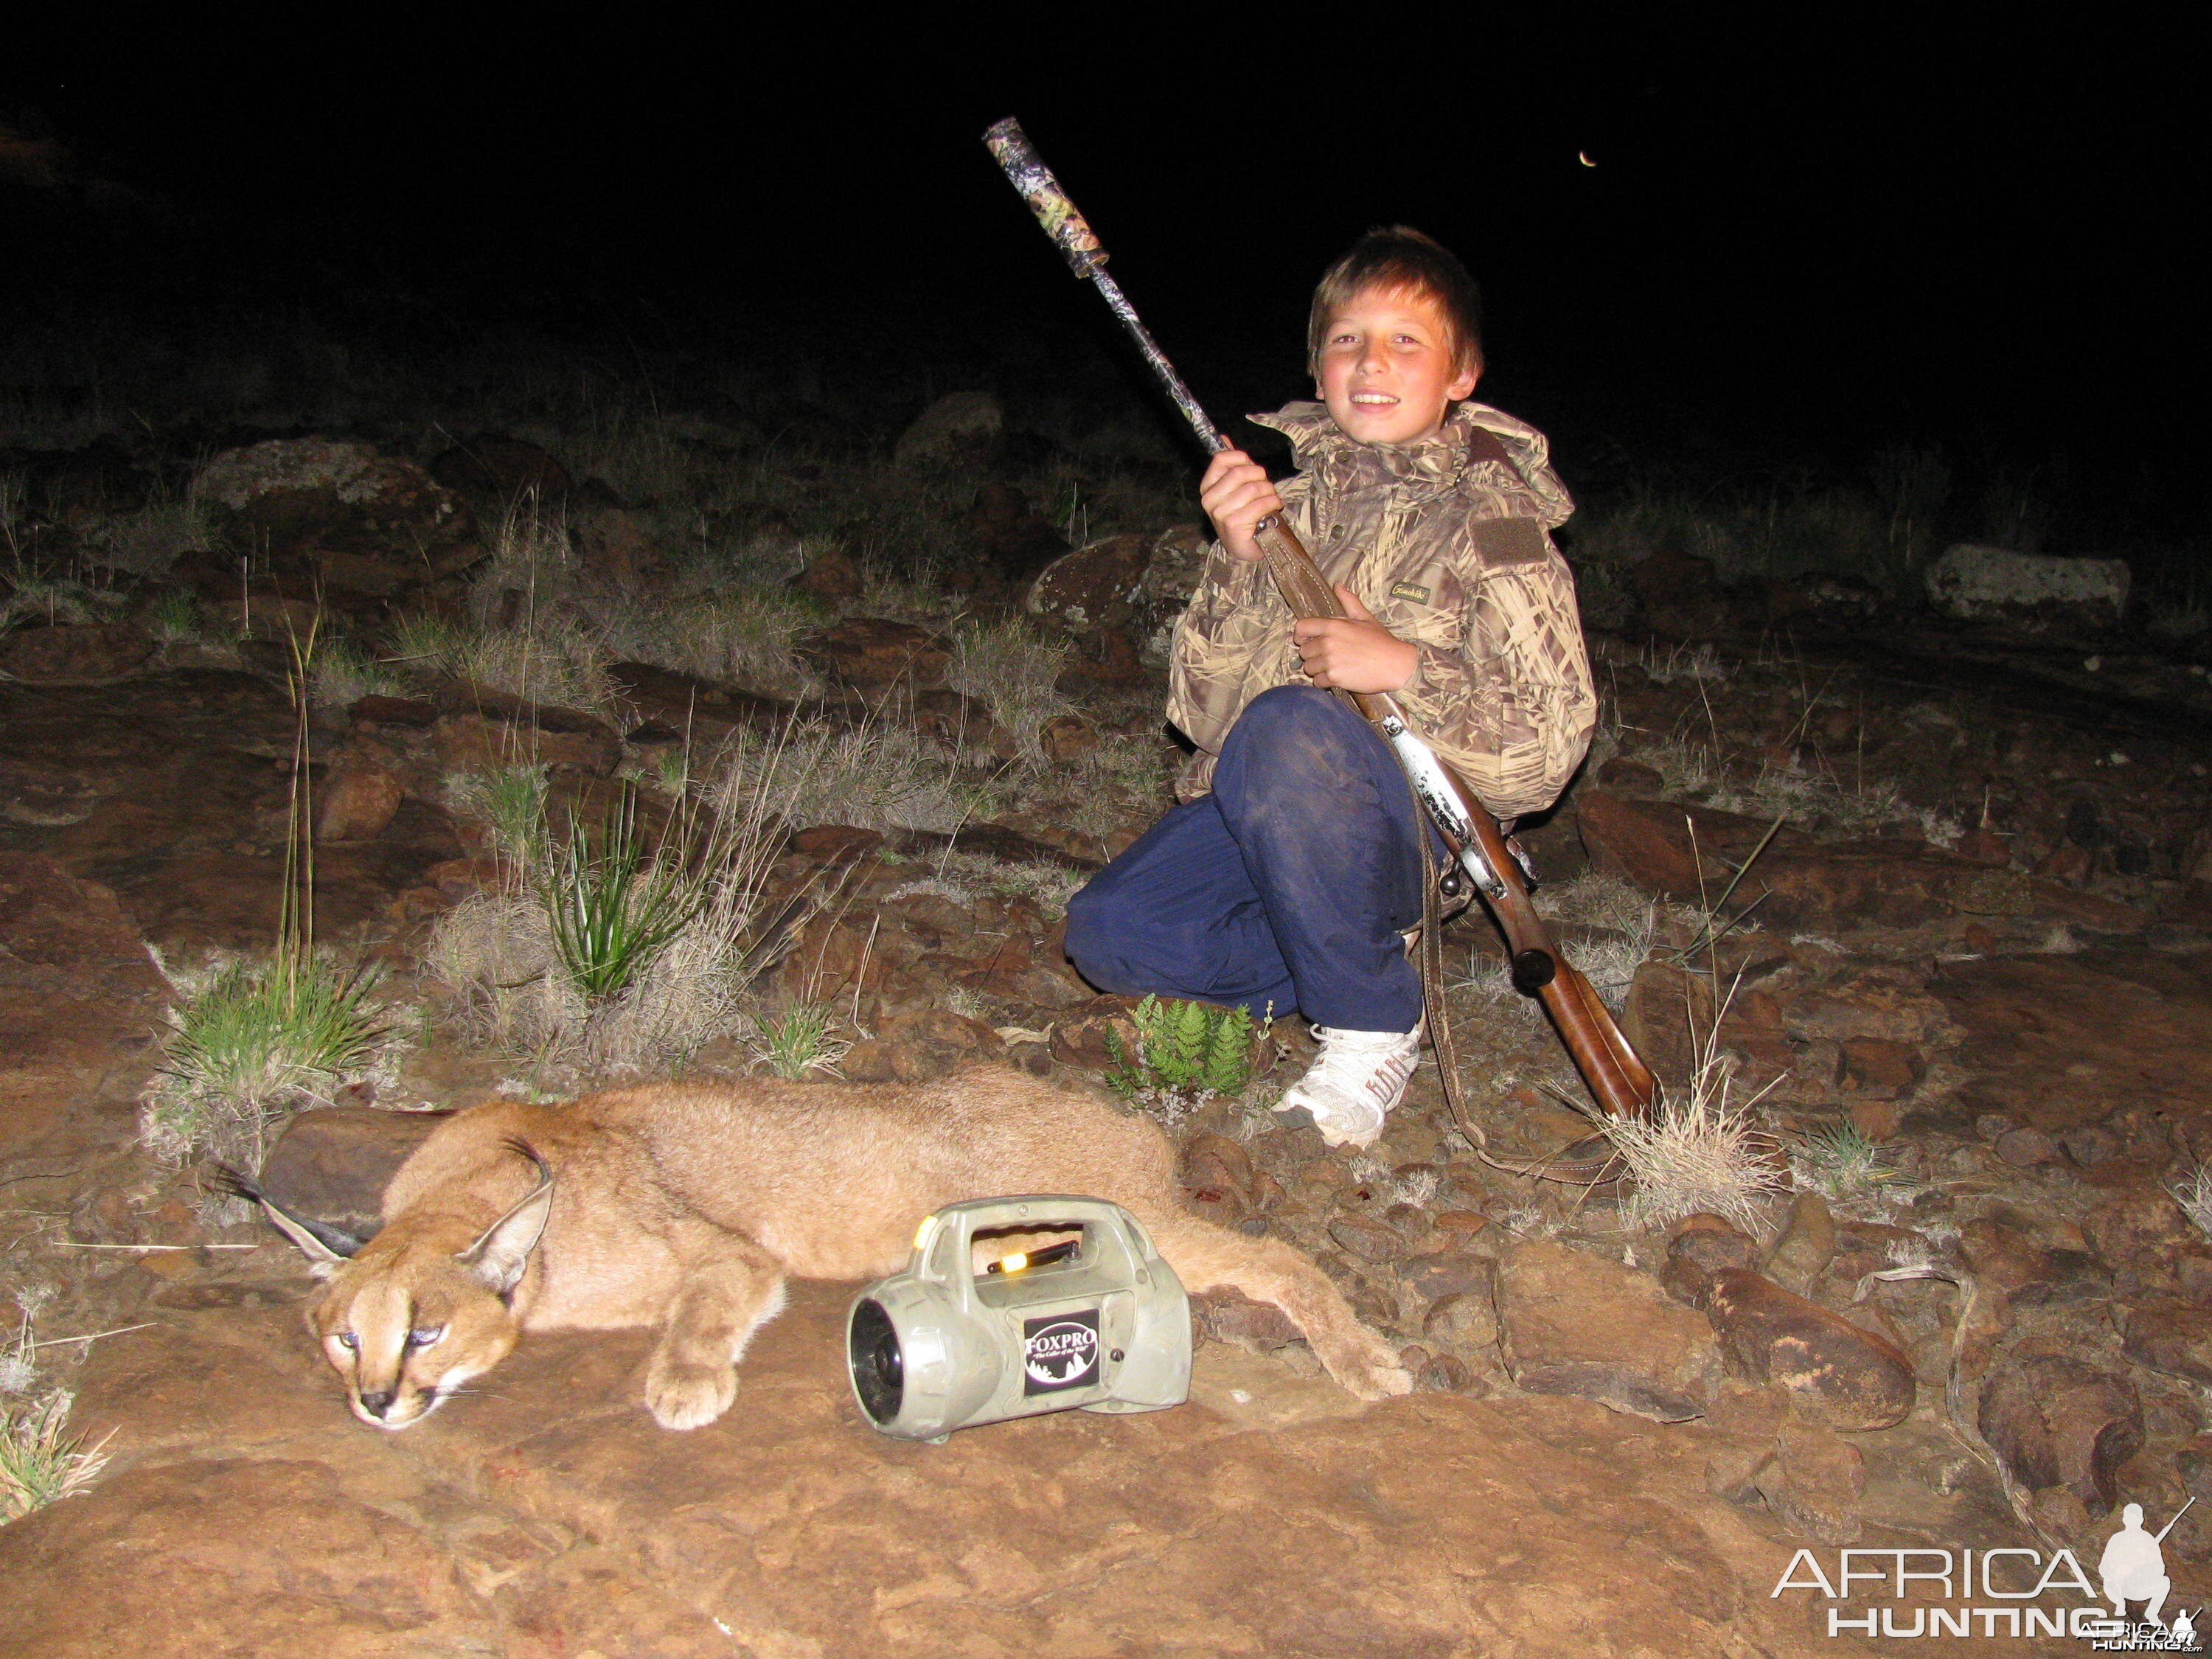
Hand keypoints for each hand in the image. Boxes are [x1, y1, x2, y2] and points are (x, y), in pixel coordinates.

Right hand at [1198, 448, 1282, 562]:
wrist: (1246, 547)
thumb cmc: (1243, 515)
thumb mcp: (1235, 488)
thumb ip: (1230, 464)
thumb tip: (1224, 437)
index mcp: (1207, 487)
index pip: (1221, 459)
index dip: (1242, 458)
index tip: (1251, 467)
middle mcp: (1210, 500)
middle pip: (1240, 471)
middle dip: (1260, 476)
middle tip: (1266, 486)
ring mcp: (1220, 513)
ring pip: (1254, 487)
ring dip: (1270, 492)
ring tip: (1271, 499)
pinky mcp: (1234, 524)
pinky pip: (1261, 504)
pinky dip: (1273, 503)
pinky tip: (1274, 508)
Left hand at [1292, 586, 1417, 692]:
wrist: (1395, 665)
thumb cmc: (1381, 641)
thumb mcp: (1365, 618)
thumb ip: (1349, 601)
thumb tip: (1338, 585)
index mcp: (1332, 626)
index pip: (1301, 627)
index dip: (1300, 635)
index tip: (1304, 641)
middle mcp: (1327, 643)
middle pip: (1304, 651)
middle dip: (1313, 655)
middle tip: (1327, 657)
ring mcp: (1329, 661)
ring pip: (1309, 668)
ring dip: (1317, 669)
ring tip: (1333, 667)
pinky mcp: (1334, 678)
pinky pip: (1317, 682)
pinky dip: (1324, 682)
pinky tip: (1336, 678)